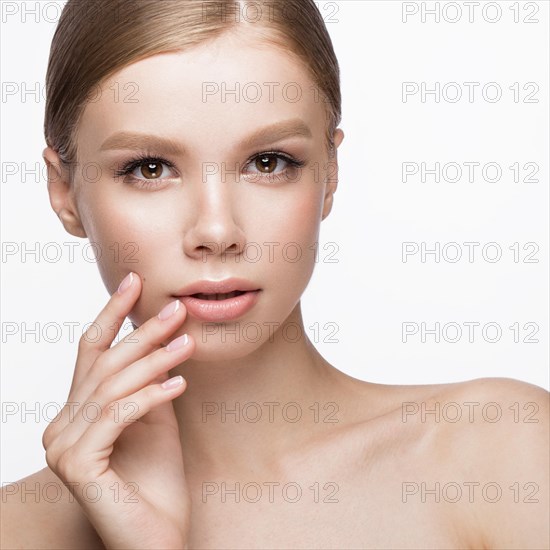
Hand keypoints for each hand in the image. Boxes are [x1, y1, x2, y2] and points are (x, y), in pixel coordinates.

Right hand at [42, 272, 192, 548]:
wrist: (159, 536)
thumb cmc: (159, 478)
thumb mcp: (156, 416)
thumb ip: (149, 381)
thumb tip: (161, 337)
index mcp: (78, 411)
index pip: (92, 351)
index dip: (112, 313)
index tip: (134, 281)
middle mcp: (62, 425)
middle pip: (104, 364)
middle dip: (141, 333)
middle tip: (176, 310)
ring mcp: (63, 447)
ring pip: (112, 387)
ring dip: (154, 362)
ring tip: (188, 344)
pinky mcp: (77, 465)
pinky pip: (116, 417)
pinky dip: (149, 397)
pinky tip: (179, 385)